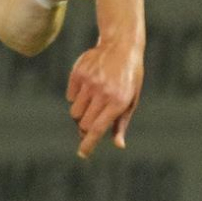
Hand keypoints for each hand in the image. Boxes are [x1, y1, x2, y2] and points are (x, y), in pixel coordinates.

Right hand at [67, 37, 143, 158]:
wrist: (121, 46)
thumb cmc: (129, 78)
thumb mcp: (131, 100)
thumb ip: (122, 124)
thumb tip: (118, 145)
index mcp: (118, 102)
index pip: (98, 128)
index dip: (89, 144)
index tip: (82, 154)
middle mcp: (102, 93)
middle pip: (83, 123)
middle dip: (85, 129)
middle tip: (90, 125)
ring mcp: (89, 82)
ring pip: (74, 112)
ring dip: (80, 113)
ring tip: (93, 103)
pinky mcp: (77, 74)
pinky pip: (70, 96)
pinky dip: (76, 97)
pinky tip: (89, 87)